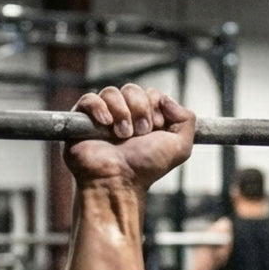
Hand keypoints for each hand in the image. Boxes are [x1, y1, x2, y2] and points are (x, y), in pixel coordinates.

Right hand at [63, 85, 194, 191]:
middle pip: (132, 89)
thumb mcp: (180, 147)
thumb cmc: (146, 167)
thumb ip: (187, 120)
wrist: (119, 180)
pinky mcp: (81, 120)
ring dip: (122, 112)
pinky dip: (99, 108)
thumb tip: (166, 99)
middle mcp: (125, 115)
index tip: (154, 129)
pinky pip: (89, 98)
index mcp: (146, 119)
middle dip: (139, 109)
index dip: (155, 106)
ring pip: (111, 92)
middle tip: (139, 133)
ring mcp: (103, 116)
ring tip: (122, 135)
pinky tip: (106, 124)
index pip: (151, 93)